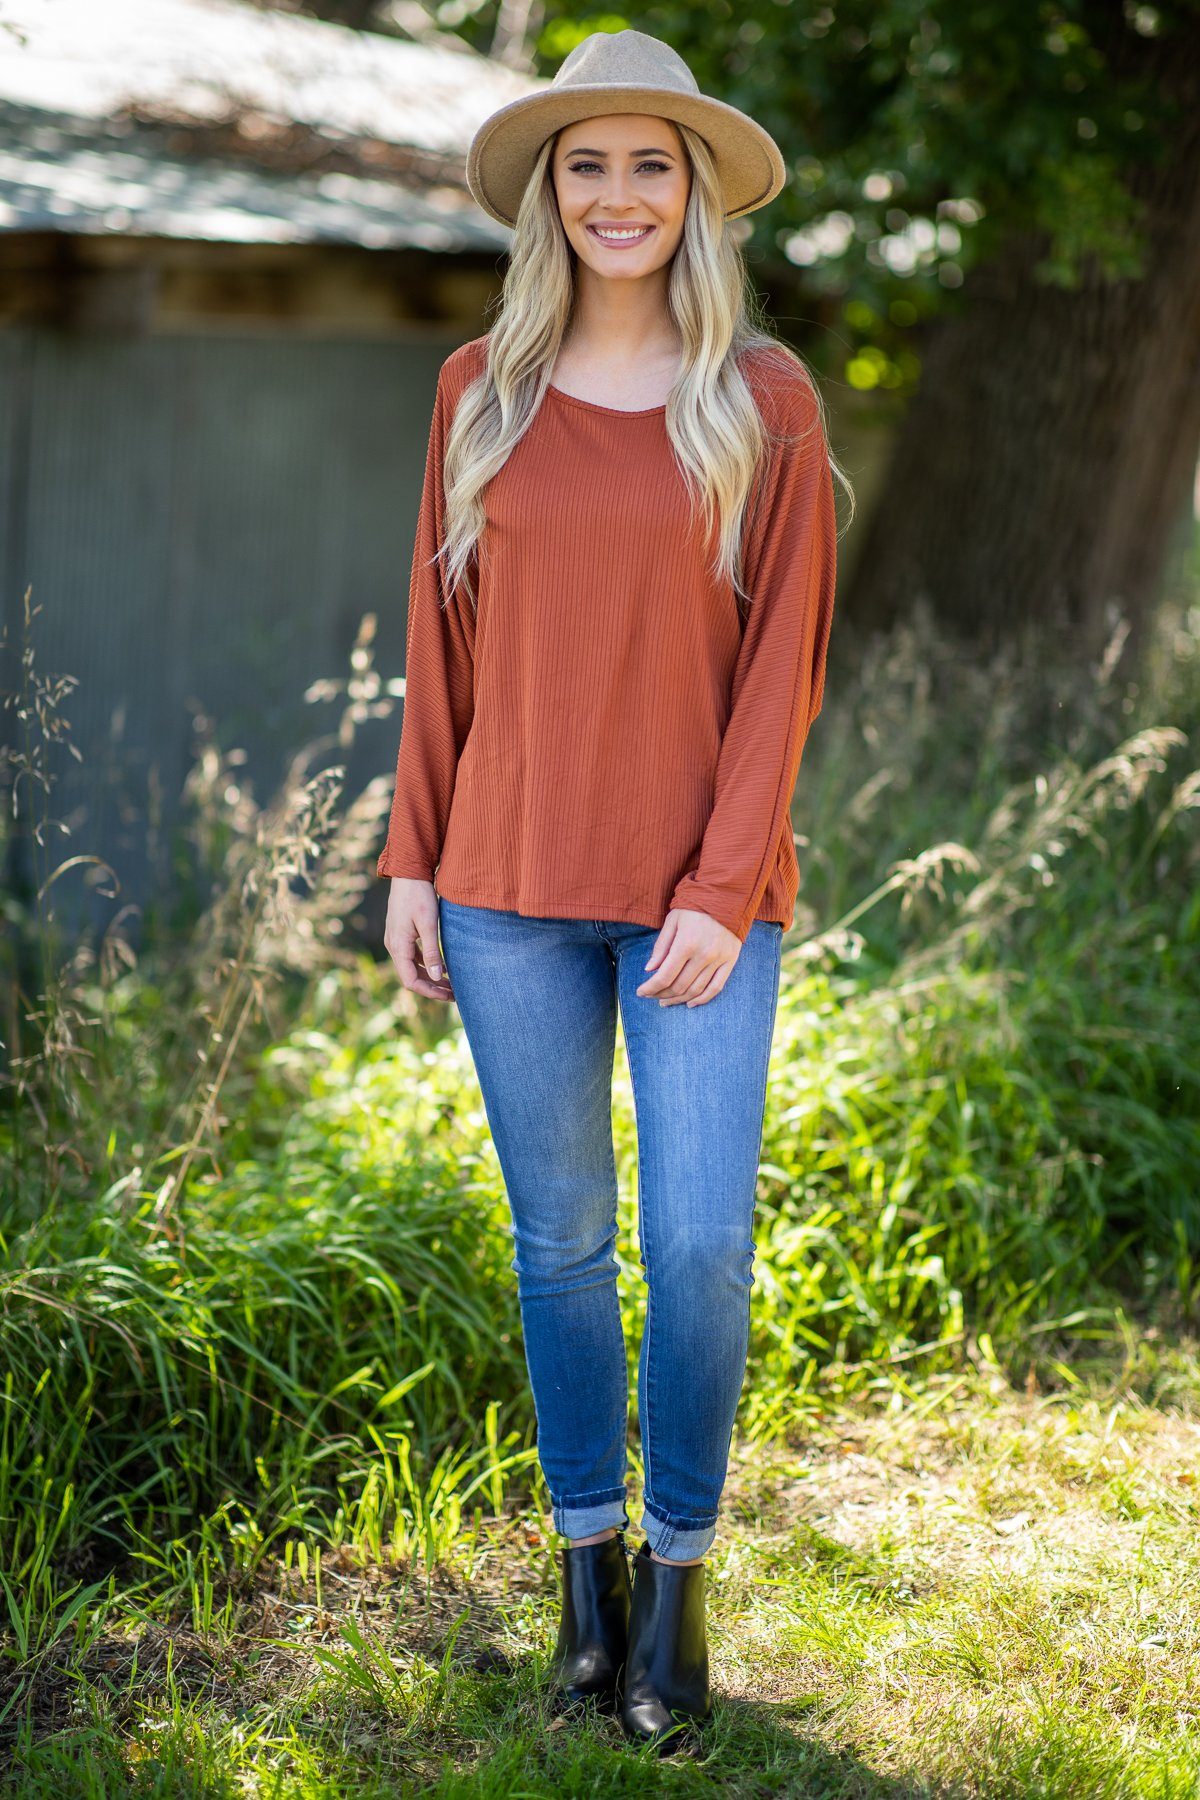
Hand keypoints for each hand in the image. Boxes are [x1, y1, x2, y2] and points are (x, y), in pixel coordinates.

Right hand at [383, 878, 454, 1001]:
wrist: (409, 873)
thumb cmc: (419, 896)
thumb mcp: (429, 924)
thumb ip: (431, 951)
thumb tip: (435, 977)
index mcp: (398, 946)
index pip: (411, 981)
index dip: (430, 992)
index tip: (450, 996)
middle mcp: (394, 946)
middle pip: (411, 977)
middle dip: (432, 988)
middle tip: (455, 994)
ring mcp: (396, 940)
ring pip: (412, 968)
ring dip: (430, 977)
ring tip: (452, 984)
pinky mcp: (401, 934)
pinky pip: (413, 956)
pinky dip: (427, 964)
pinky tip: (442, 967)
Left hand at [636, 908, 740, 1007]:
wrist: (727, 897)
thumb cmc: (695, 907)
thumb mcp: (672, 921)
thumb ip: (661, 946)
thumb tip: (650, 969)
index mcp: (686, 944)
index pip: (665, 976)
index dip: (650, 988)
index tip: (640, 992)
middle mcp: (704, 955)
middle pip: (679, 986)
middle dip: (662, 995)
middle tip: (652, 996)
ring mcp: (719, 960)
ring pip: (696, 990)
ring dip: (679, 1000)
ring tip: (666, 1002)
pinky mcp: (730, 961)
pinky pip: (716, 988)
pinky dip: (703, 999)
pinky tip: (690, 1003)